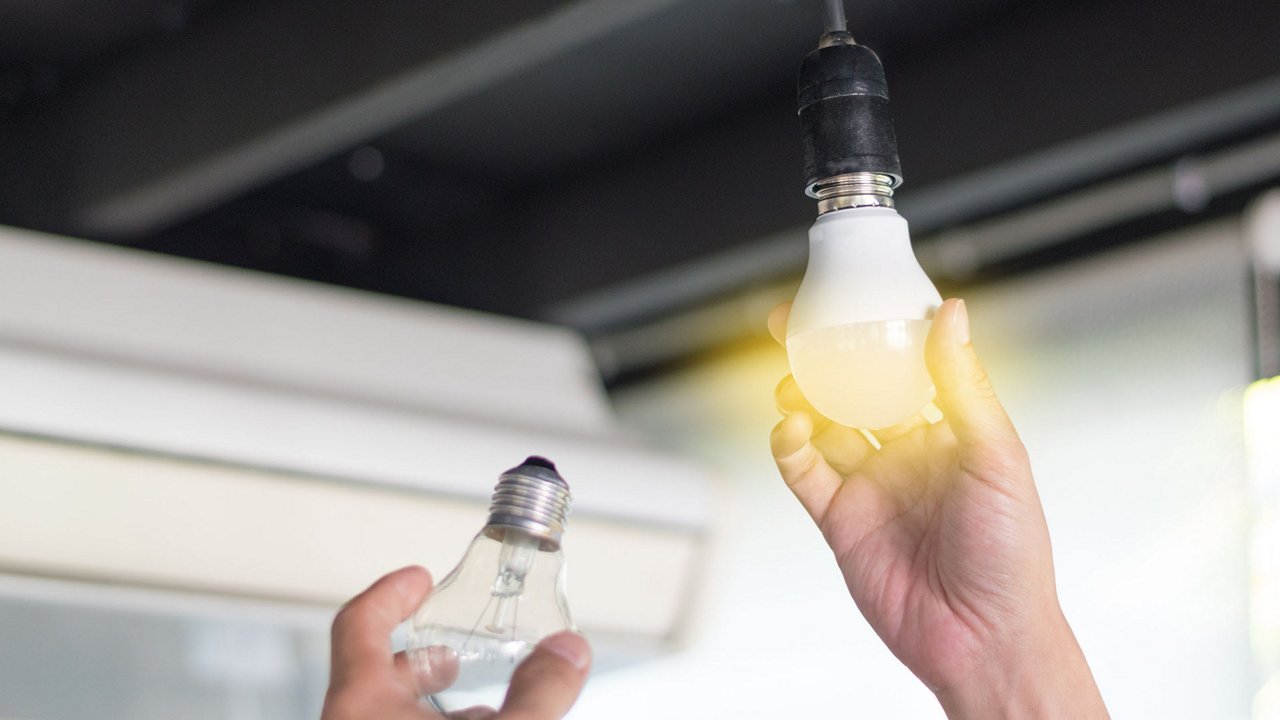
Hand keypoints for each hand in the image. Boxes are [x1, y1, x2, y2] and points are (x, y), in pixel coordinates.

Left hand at [321, 566, 590, 719]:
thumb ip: (540, 691)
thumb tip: (568, 651)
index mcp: (360, 703)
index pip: (358, 625)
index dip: (389, 593)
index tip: (416, 578)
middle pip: (372, 673)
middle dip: (420, 656)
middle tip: (450, 650)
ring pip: (387, 714)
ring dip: (429, 704)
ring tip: (477, 706)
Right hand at [769, 299, 1106, 718]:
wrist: (984, 639)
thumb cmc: (1012, 555)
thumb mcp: (996, 456)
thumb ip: (962, 385)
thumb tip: (951, 314)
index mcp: (950, 431)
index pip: (905, 366)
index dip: (874, 331)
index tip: (848, 298)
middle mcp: (907, 453)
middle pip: (853, 390)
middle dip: (822, 357)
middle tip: (792, 326)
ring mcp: (870, 485)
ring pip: (822, 425)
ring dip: (800, 398)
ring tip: (791, 383)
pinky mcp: (839, 520)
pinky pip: (803, 473)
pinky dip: (789, 447)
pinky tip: (790, 431)